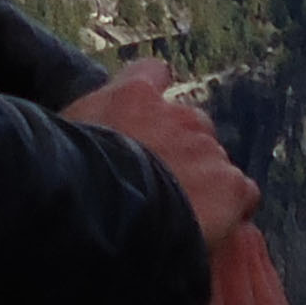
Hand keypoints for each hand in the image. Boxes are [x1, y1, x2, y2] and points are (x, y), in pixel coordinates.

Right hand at [62, 60, 258, 253]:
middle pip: (190, 124)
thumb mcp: (63, 137)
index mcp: (132, 96)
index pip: (152, 73)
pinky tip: (211, 231)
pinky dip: (231, 211)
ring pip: (214, 162)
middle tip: (160, 187)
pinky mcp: (229, 184)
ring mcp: (206, 148)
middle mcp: (175, 114)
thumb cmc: (68, 178)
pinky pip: (242, 194)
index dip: (152, 95)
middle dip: (180, 151)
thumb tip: (76, 135)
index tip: (146, 118)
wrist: (104, 215)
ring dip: (202, 183)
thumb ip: (82, 127)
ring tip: (180, 219)